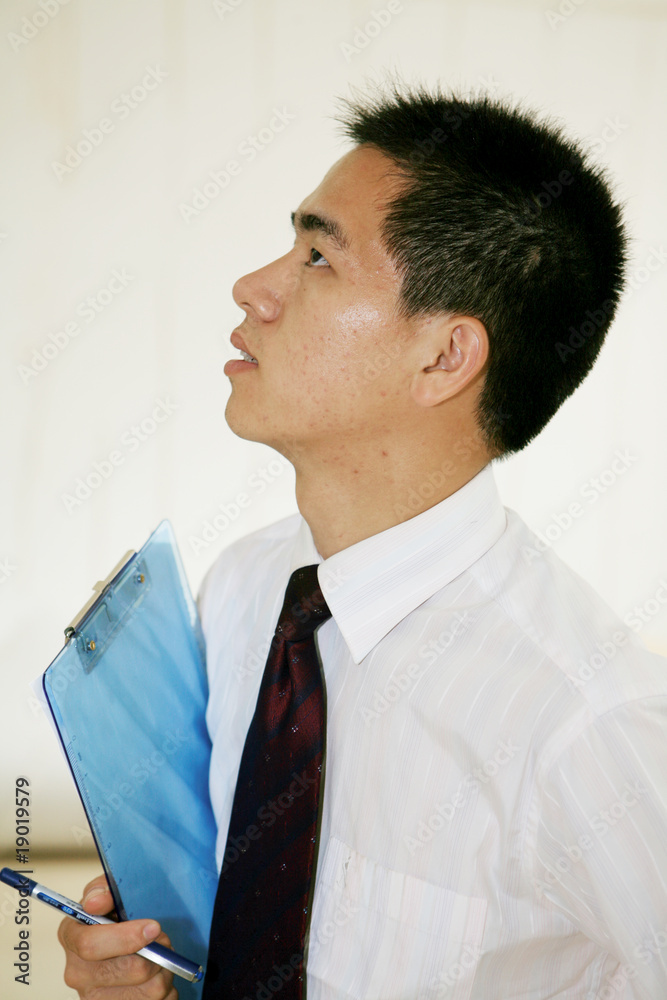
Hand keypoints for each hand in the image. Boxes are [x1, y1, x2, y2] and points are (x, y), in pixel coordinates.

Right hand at [58, 873, 178, 998]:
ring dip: (165, 970)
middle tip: (163, 941)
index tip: (153, 927)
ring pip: (150, 990)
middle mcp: (78, 973)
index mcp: (72, 937)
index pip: (90, 945)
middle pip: (130, 970)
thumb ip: (104, 890)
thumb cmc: (119, 915)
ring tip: (161, 958)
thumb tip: (95, 902)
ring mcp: (95, 998)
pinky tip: (158, 976)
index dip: (126, 937)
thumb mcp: (111, 893)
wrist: (127, 941)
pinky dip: (167, 989)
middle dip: (156, 953)